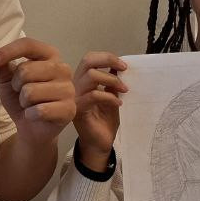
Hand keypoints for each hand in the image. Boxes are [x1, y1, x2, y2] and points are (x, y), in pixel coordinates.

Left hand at [0, 38, 75, 147]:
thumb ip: (3, 66)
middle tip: (20, 93)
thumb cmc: (22, 99)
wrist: (32, 127)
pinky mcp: (69, 109)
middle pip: (26, 70)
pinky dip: (30, 114)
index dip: (8, 51)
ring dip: (23, 102)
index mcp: (49, 55)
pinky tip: (34, 115)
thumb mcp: (8, 80)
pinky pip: (39, 110)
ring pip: (30, 91)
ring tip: (28, 105)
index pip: (28, 45)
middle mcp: (62, 68)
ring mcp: (68, 89)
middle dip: (15, 85)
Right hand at [71, 51, 127, 171]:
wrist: (99, 143)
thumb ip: (112, 81)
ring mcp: (75, 98)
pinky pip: (94, 96)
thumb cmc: (104, 121)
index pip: (89, 58)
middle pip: (87, 62)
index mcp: (82, 81)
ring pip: (90, 76)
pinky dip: (109, 97)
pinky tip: (118, 104)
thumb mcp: (112, 96)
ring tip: (124, 90)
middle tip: (125, 70)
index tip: (123, 65)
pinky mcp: (78, 110)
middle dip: (108, 61)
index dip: (106, 57)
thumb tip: (119, 65)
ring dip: (111, 80)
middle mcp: (75, 86)